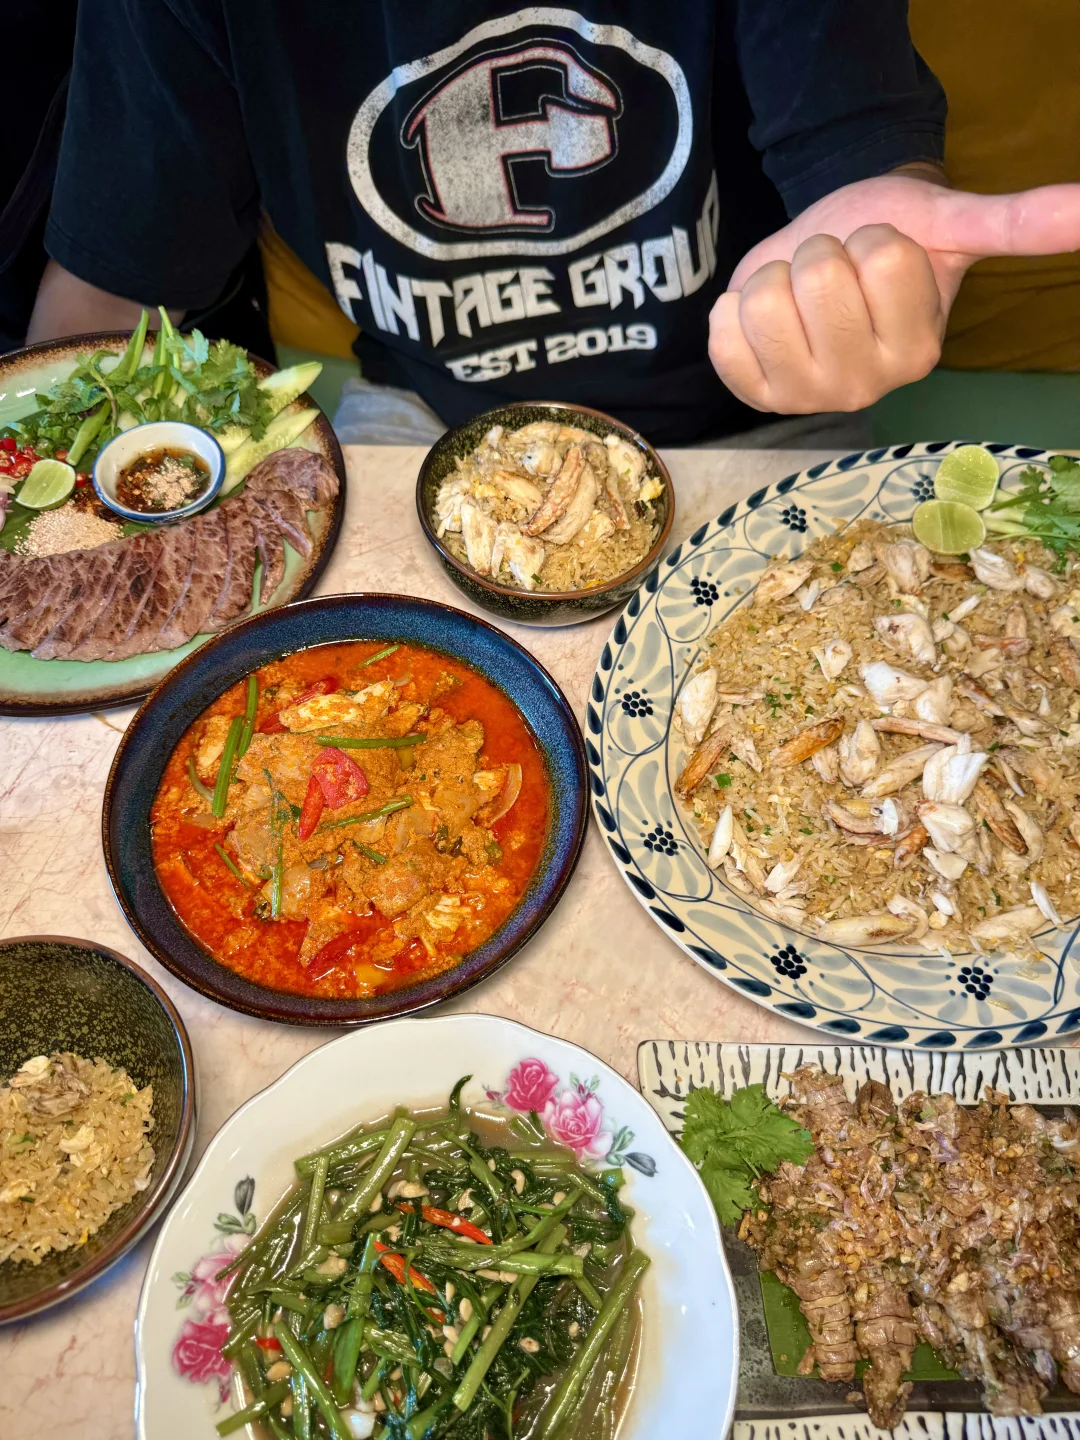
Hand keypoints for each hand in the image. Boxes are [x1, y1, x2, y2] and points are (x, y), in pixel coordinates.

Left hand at [708, 175, 1079, 412]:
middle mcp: (865, 388)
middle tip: (836, 274)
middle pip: (818, 275)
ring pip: (764, 299)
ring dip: (777, 276)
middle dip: (823, 252)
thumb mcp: (951, 222)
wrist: (826, 254)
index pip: (880, 257)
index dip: (873, 237)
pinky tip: (765, 320)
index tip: (880, 258)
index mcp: (919, 351)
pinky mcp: (753, 394)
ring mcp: (805, 397)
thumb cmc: (890, 237)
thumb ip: (1017, 222)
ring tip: (801, 293)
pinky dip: (735, 307)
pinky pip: (722, 332)